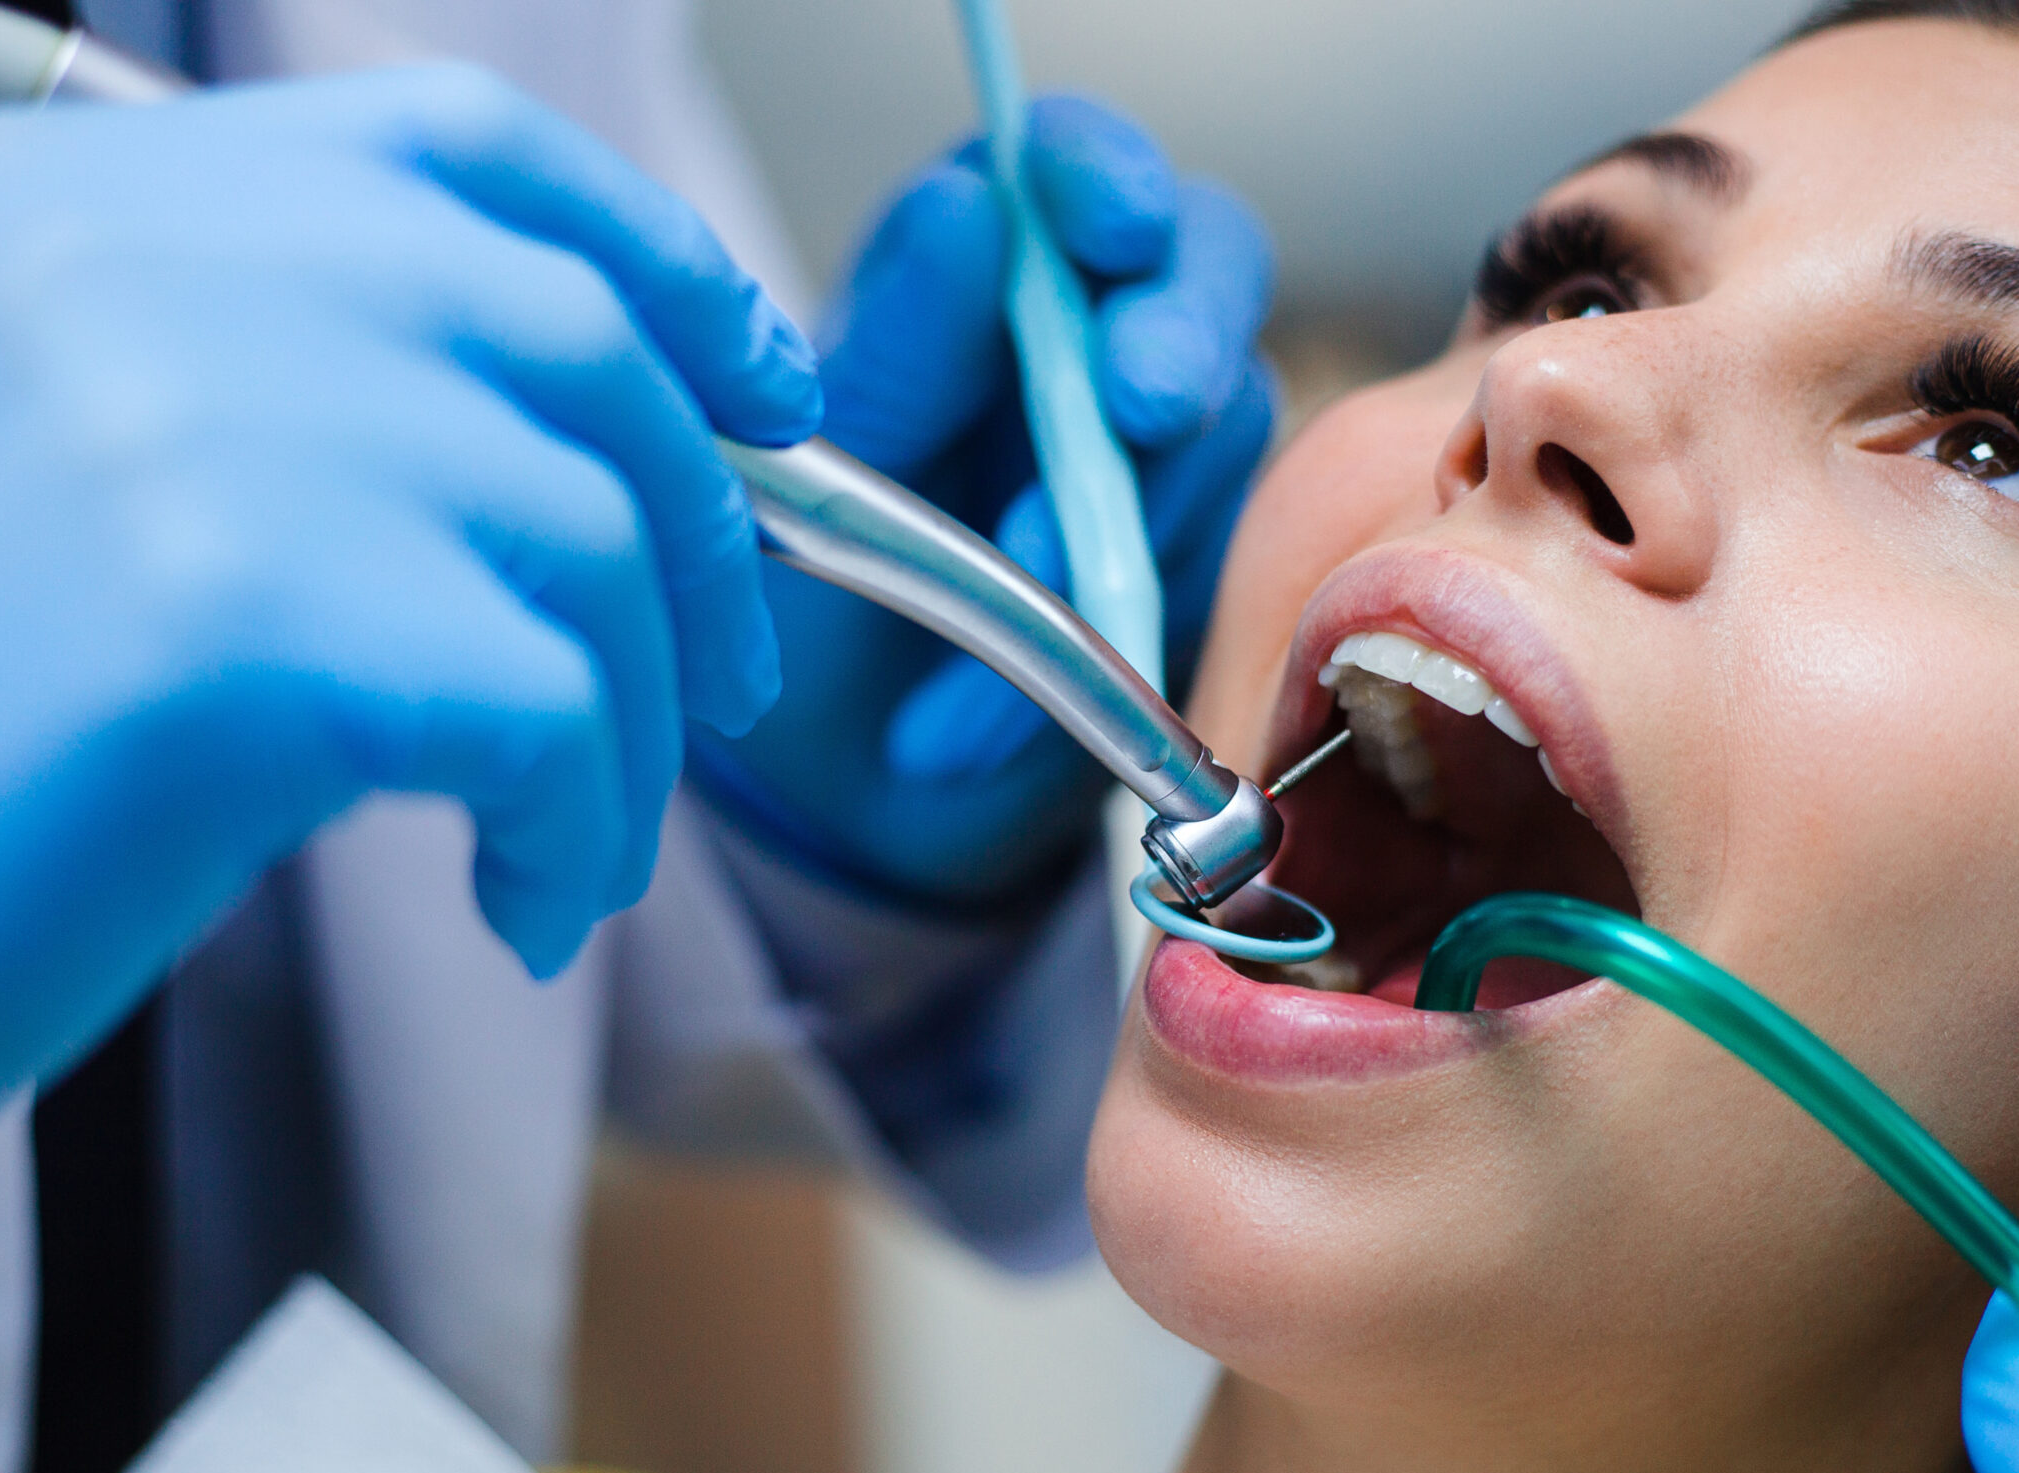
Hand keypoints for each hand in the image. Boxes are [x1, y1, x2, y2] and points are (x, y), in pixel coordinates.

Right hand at [0, 66, 819, 1217]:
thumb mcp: (57, 458)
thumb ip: (287, 382)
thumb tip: (601, 444)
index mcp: (84, 190)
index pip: (460, 149)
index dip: (661, 260)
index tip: (772, 390)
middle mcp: (139, 258)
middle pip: (572, 342)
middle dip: (704, 525)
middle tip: (724, 677)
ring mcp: (190, 421)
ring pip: (590, 541)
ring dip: (637, 725)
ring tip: (572, 844)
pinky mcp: (238, 619)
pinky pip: (552, 710)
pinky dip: (584, 826)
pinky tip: (520, 906)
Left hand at [691, 94, 1275, 908]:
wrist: (815, 759)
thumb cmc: (798, 567)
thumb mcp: (816, 453)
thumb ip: (900, 336)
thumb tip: (973, 208)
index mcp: (984, 261)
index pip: (1074, 166)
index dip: (1106, 178)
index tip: (1108, 227)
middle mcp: (1095, 332)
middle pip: (1210, 269)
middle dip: (1181, 335)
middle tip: (1140, 402)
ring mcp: (1163, 450)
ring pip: (1220, 434)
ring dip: (1112, 527)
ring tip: (994, 607)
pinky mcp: (1194, 567)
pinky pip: (1185, 591)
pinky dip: (1077, 660)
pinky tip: (959, 727)